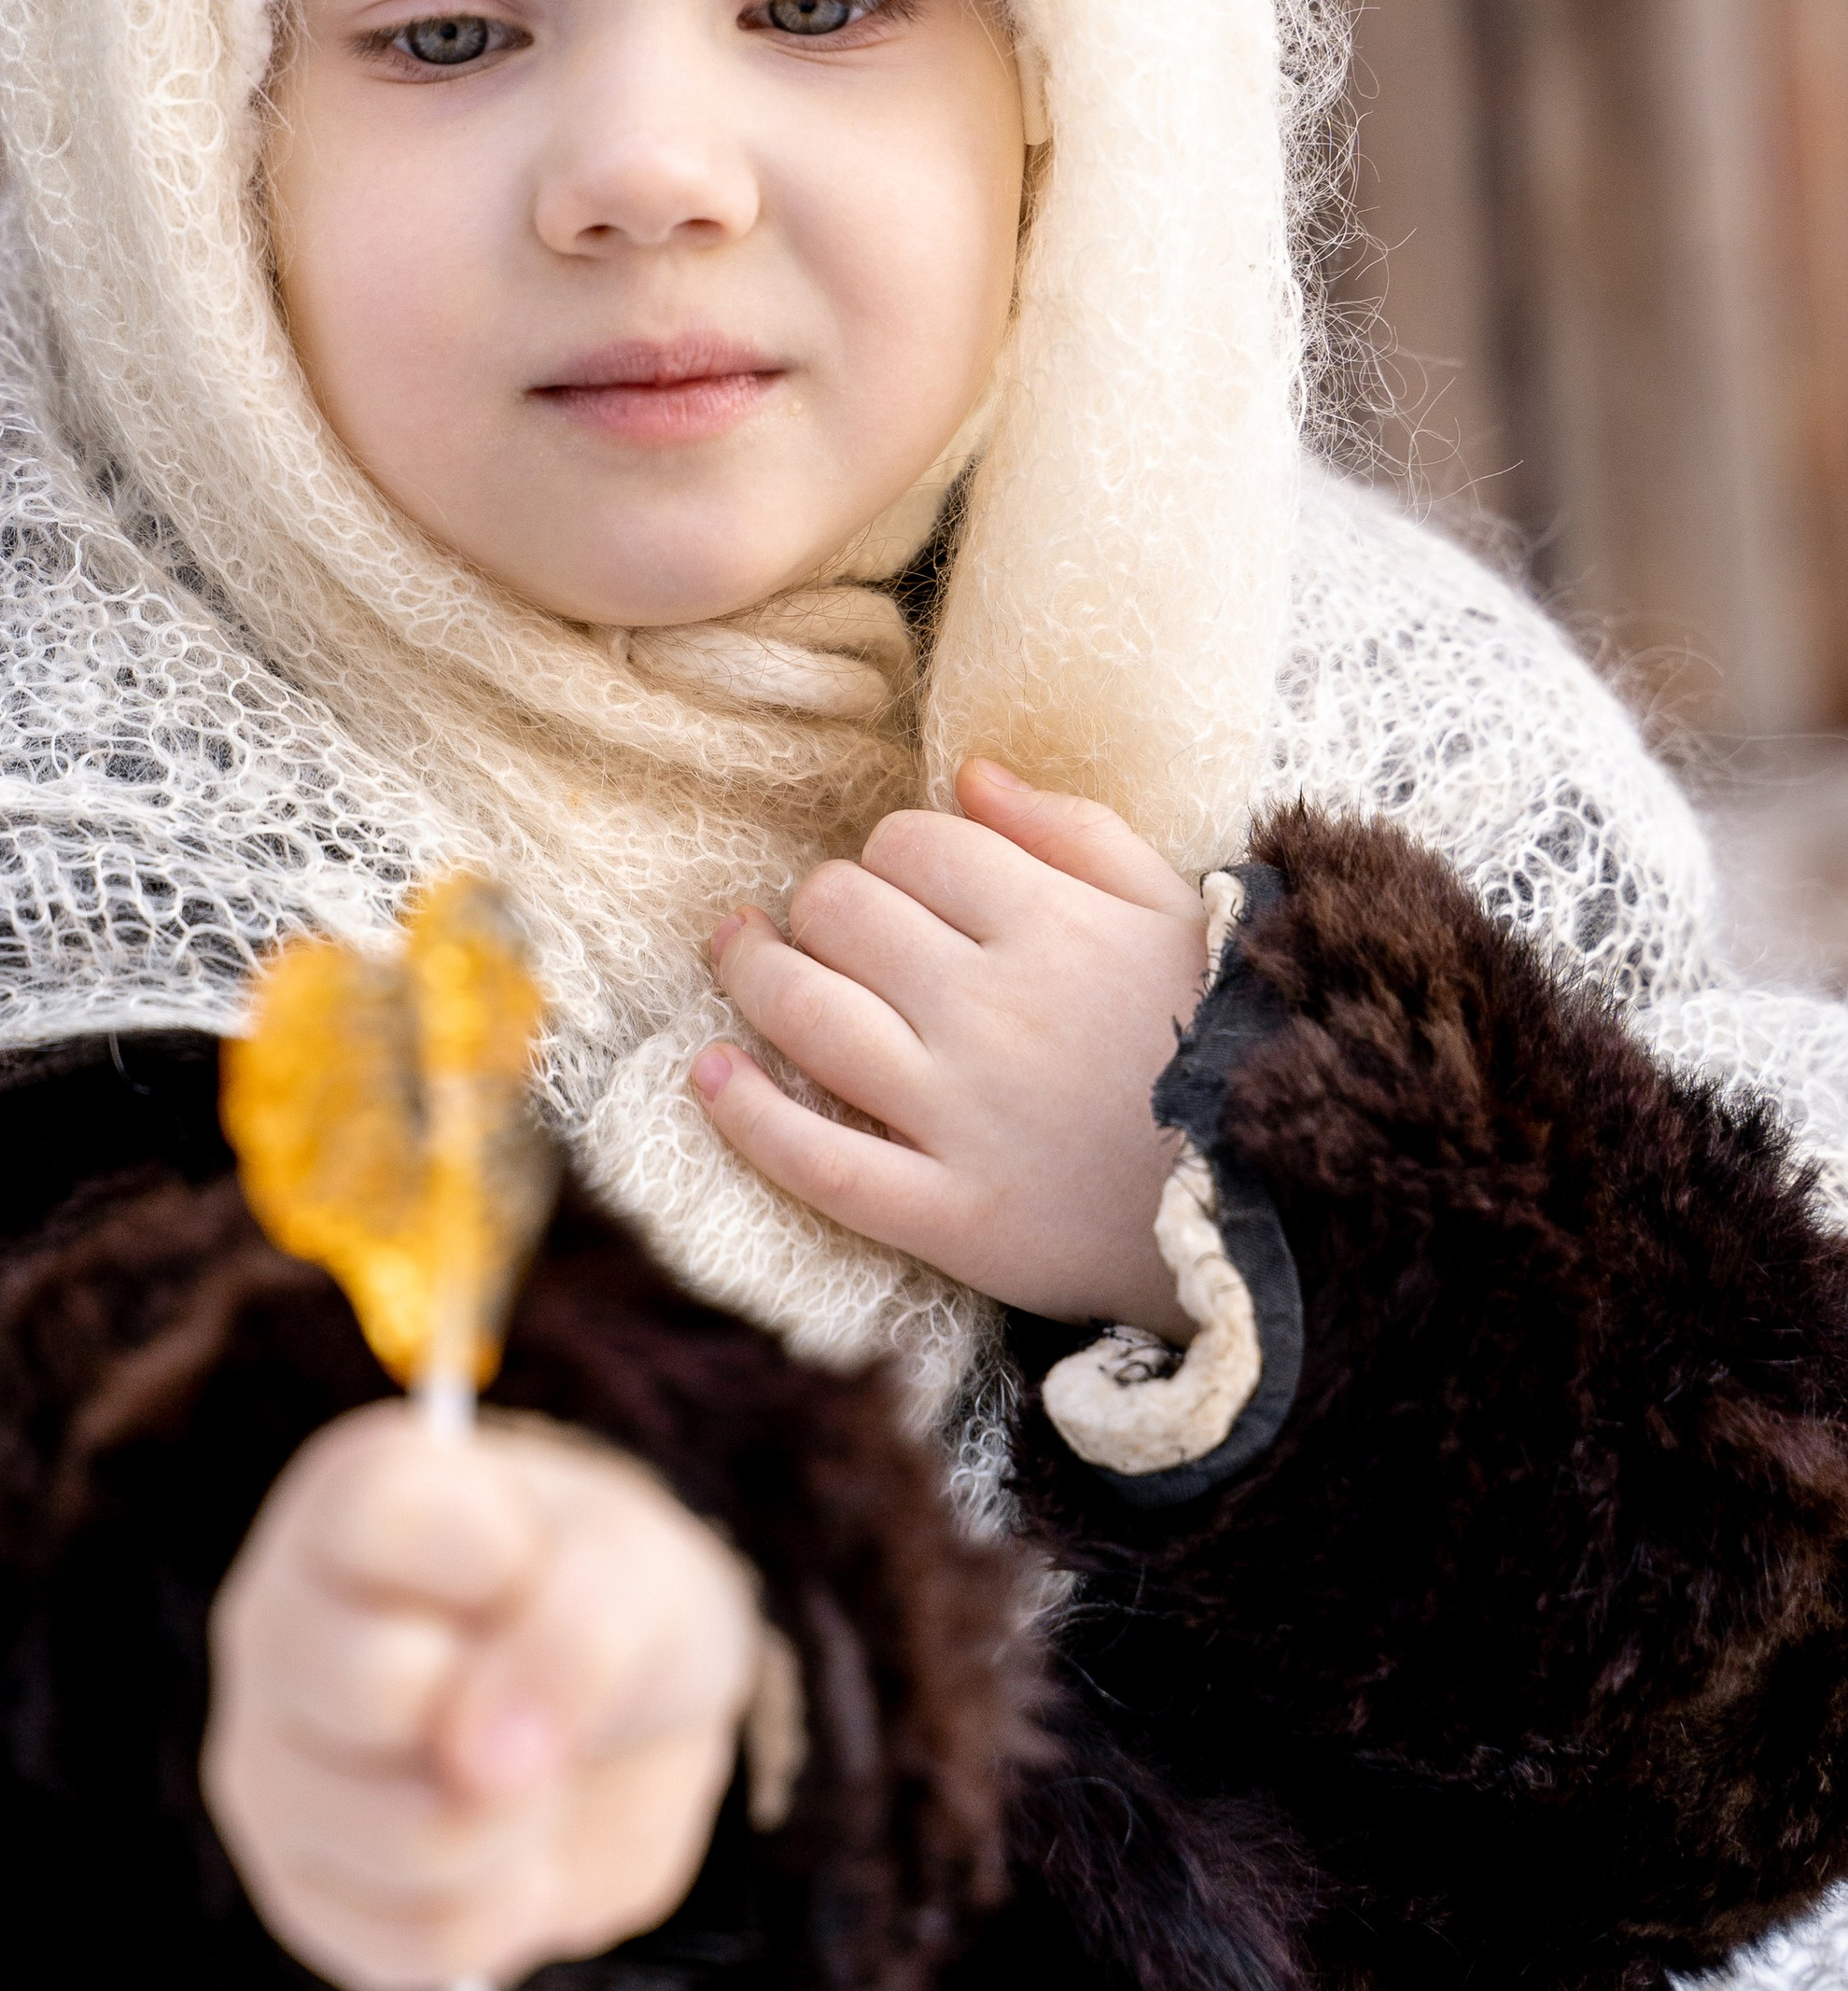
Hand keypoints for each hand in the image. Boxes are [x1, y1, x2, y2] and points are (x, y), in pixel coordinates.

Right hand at [202, 1402, 759, 1990]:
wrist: (631, 1720)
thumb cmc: (617, 1604)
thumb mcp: (638, 1577)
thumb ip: (576, 1636)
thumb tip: (482, 1770)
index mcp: (342, 1502)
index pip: (376, 1521)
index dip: (495, 1562)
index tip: (535, 1564)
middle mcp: (274, 1625)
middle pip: (373, 1685)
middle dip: (512, 1708)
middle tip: (544, 1693)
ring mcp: (268, 1769)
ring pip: (404, 1838)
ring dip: (523, 1826)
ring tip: (535, 1779)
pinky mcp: (300, 1896)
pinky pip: (414, 1948)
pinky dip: (506, 1916)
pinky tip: (509, 1856)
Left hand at [693, 760, 1208, 1335]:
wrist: (1280, 1205)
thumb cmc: (1224, 1042)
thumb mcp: (1175, 913)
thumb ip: (1074, 832)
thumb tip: (966, 774)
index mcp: (1055, 927)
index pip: (913, 845)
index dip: (889, 853)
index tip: (900, 882)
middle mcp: (995, 1012)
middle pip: (843, 914)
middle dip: (817, 906)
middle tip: (820, 924)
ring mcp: (965, 1118)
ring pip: (809, 1016)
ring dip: (752, 973)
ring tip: (738, 956)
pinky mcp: (952, 1216)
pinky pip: (820, 1160)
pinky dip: (748, 1115)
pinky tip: (708, 1072)